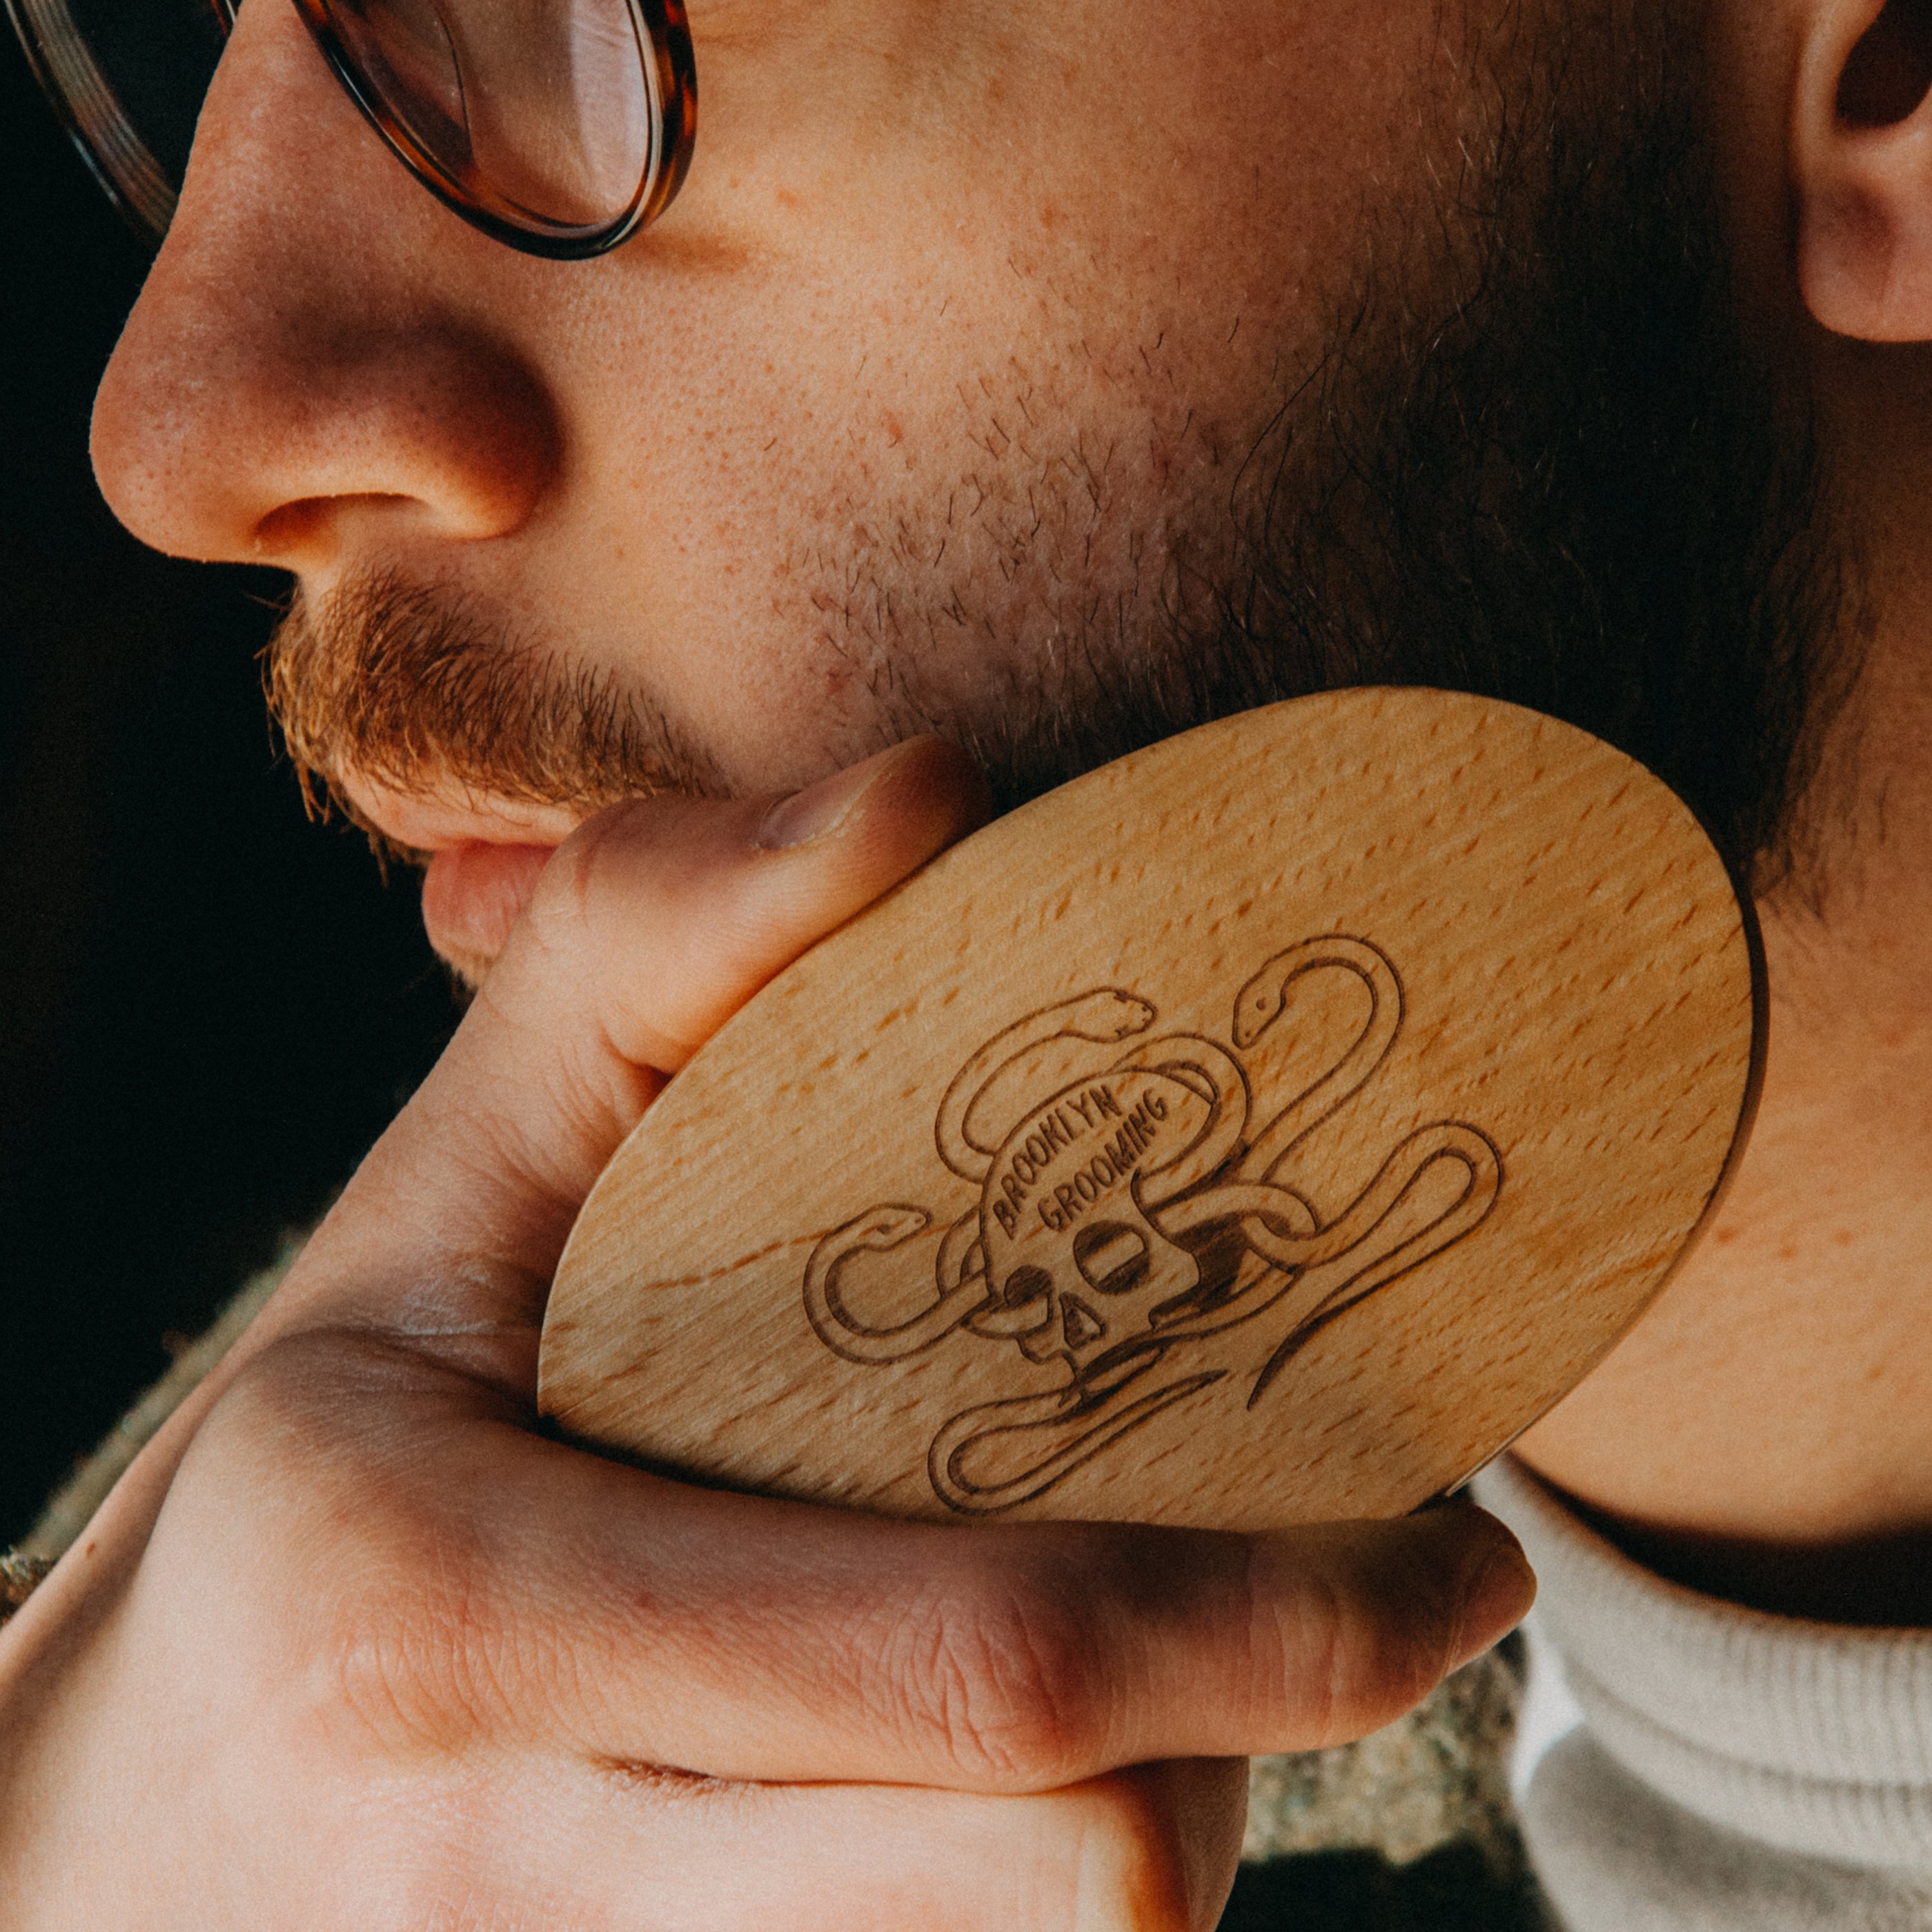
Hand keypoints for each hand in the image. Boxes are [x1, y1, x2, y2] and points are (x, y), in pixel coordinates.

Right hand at [0, 739, 1531, 1928]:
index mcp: (451, 1619)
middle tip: (1309, 1602)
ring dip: (1160, 1827)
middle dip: (1251, 1737)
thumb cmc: (317, 1467)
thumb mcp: (432, 1185)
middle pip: (1072, 1887)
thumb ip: (651, 956)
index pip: (981, 1671)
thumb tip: (932, 792)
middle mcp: (507, 1883)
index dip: (1277, 1634)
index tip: (1459, 1560)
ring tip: (1143, 1681)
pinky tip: (1000, 1797)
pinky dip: (1041, 1919)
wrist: (110, 1830)